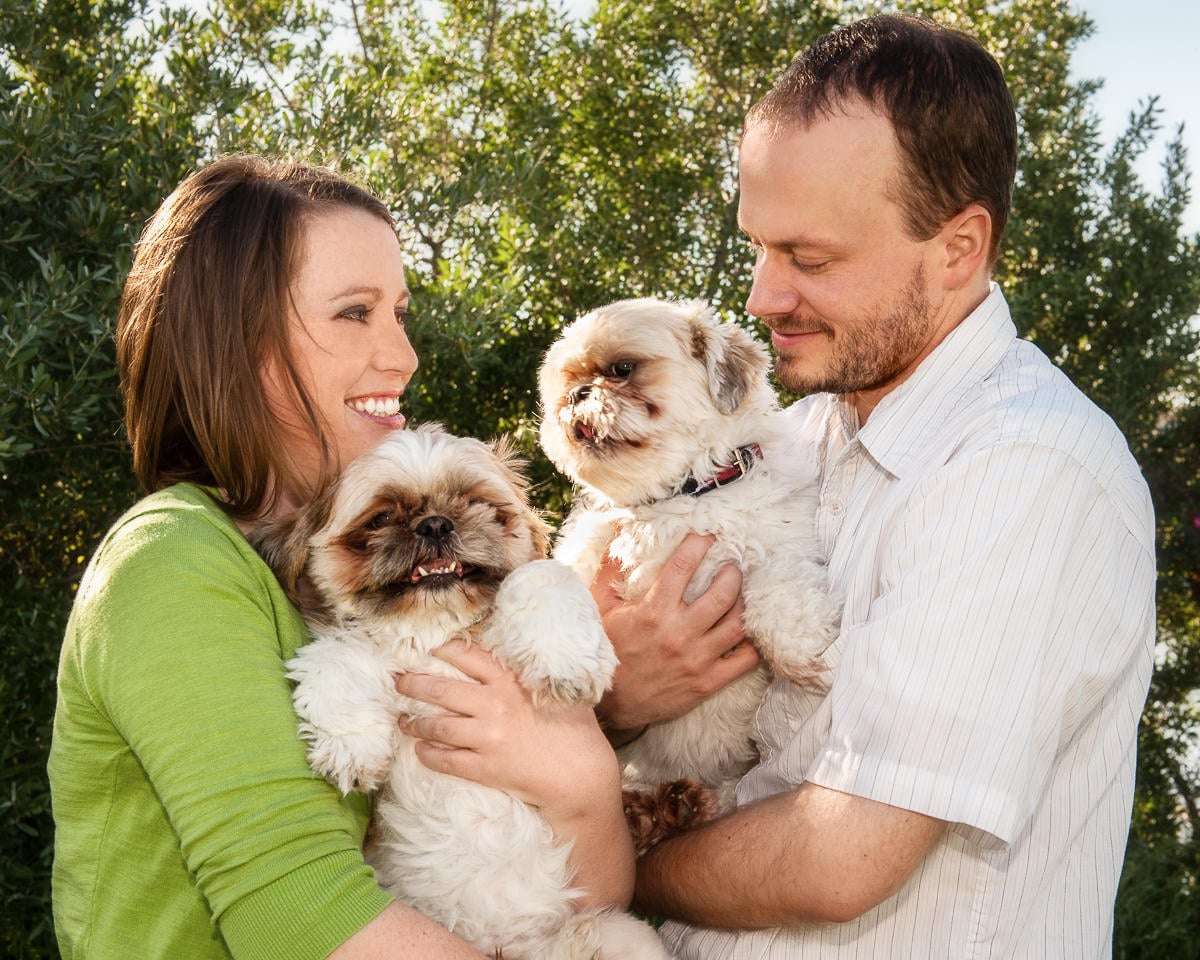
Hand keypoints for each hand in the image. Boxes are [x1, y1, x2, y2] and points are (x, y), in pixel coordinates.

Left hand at [395, 641, 635, 906]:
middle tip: (398, 682)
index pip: (467, 656)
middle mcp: (495, 705)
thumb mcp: (559, 691)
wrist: (581, 776)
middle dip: (414, 684)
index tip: (425, 648)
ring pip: (438, 725)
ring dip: (415, 722)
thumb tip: (523, 659)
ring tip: (403, 719)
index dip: (441, 650)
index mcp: (512, 681)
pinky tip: (420, 750)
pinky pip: (446, 759)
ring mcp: (488, 738)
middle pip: (441, 690)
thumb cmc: (576, 731)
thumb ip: (536, 675)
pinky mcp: (485, 768)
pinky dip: (428, 754)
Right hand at [593, 533, 758, 734]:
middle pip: (722, 594)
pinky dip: (752, 643)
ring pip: (738, 624)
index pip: (682, 567)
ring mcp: (696, 659)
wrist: (611, 704)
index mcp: (652, 612)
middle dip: (732, 573)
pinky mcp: (707, 683)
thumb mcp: (601, 608)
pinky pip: (745, 660)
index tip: (706, 537)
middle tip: (731, 567)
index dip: (698, 545)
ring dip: (744, 603)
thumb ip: (611, 570)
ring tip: (740, 595)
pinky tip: (747, 630)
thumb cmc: (607, 650)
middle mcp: (678, 633)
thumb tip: (619, 532)